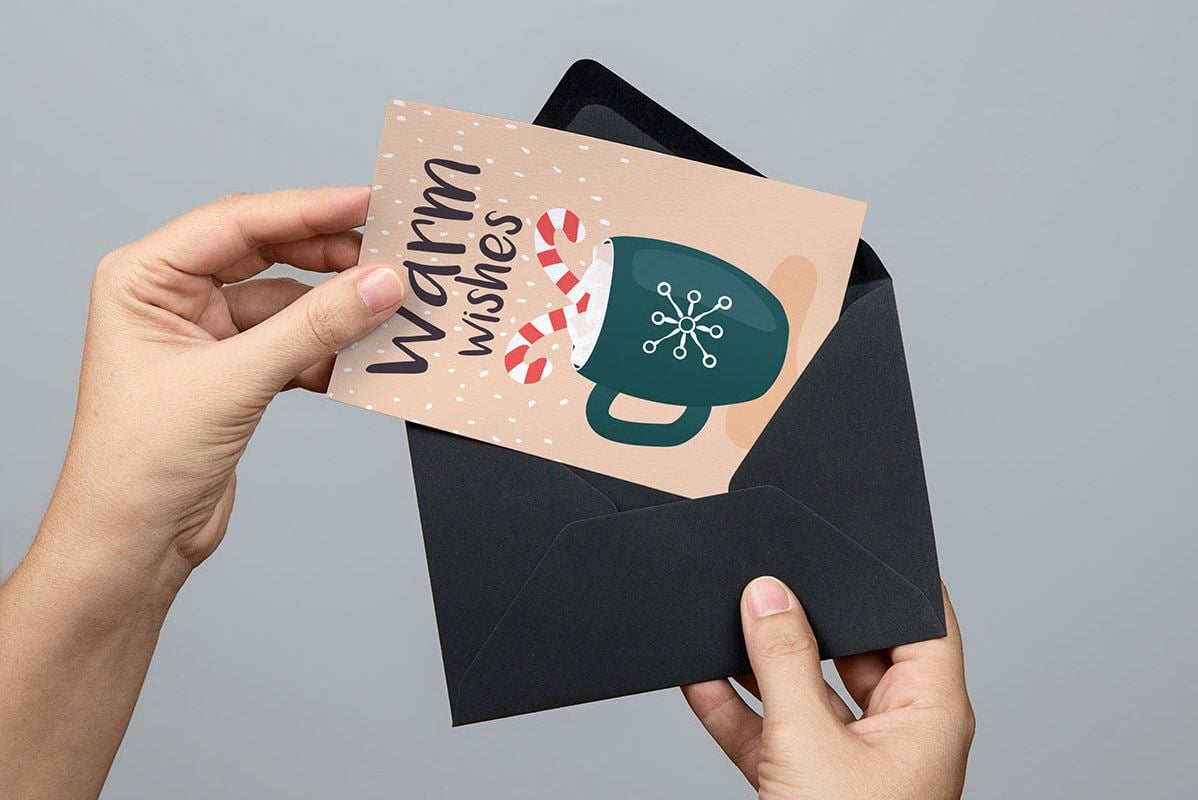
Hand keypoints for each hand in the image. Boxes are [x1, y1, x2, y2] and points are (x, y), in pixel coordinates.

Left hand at [40, 186, 404, 584]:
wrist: (133, 543)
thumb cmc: (141, 462)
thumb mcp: (234, 382)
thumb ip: (314, 328)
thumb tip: (380, 284)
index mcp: (144, 278)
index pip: (238, 223)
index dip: (308, 209)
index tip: (368, 203)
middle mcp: (171, 298)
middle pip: (267, 254)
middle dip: (328, 256)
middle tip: (390, 254)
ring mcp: (204, 336)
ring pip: (287, 302)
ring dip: (334, 309)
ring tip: (387, 307)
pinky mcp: (233, 374)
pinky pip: (293, 343)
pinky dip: (327, 351)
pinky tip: (360, 360)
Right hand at [682, 578, 973, 799]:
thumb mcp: (810, 744)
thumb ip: (785, 665)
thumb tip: (767, 597)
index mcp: (928, 714)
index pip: (921, 622)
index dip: (891, 577)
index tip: (854, 537)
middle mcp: (894, 732)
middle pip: (853, 649)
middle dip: (808, 615)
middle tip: (771, 573)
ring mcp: (846, 760)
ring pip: (802, 689)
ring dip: (759, 662)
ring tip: (723, 617)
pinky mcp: (802, 784)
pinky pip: (767, 729)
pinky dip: (733, 706)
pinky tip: (698, 676)